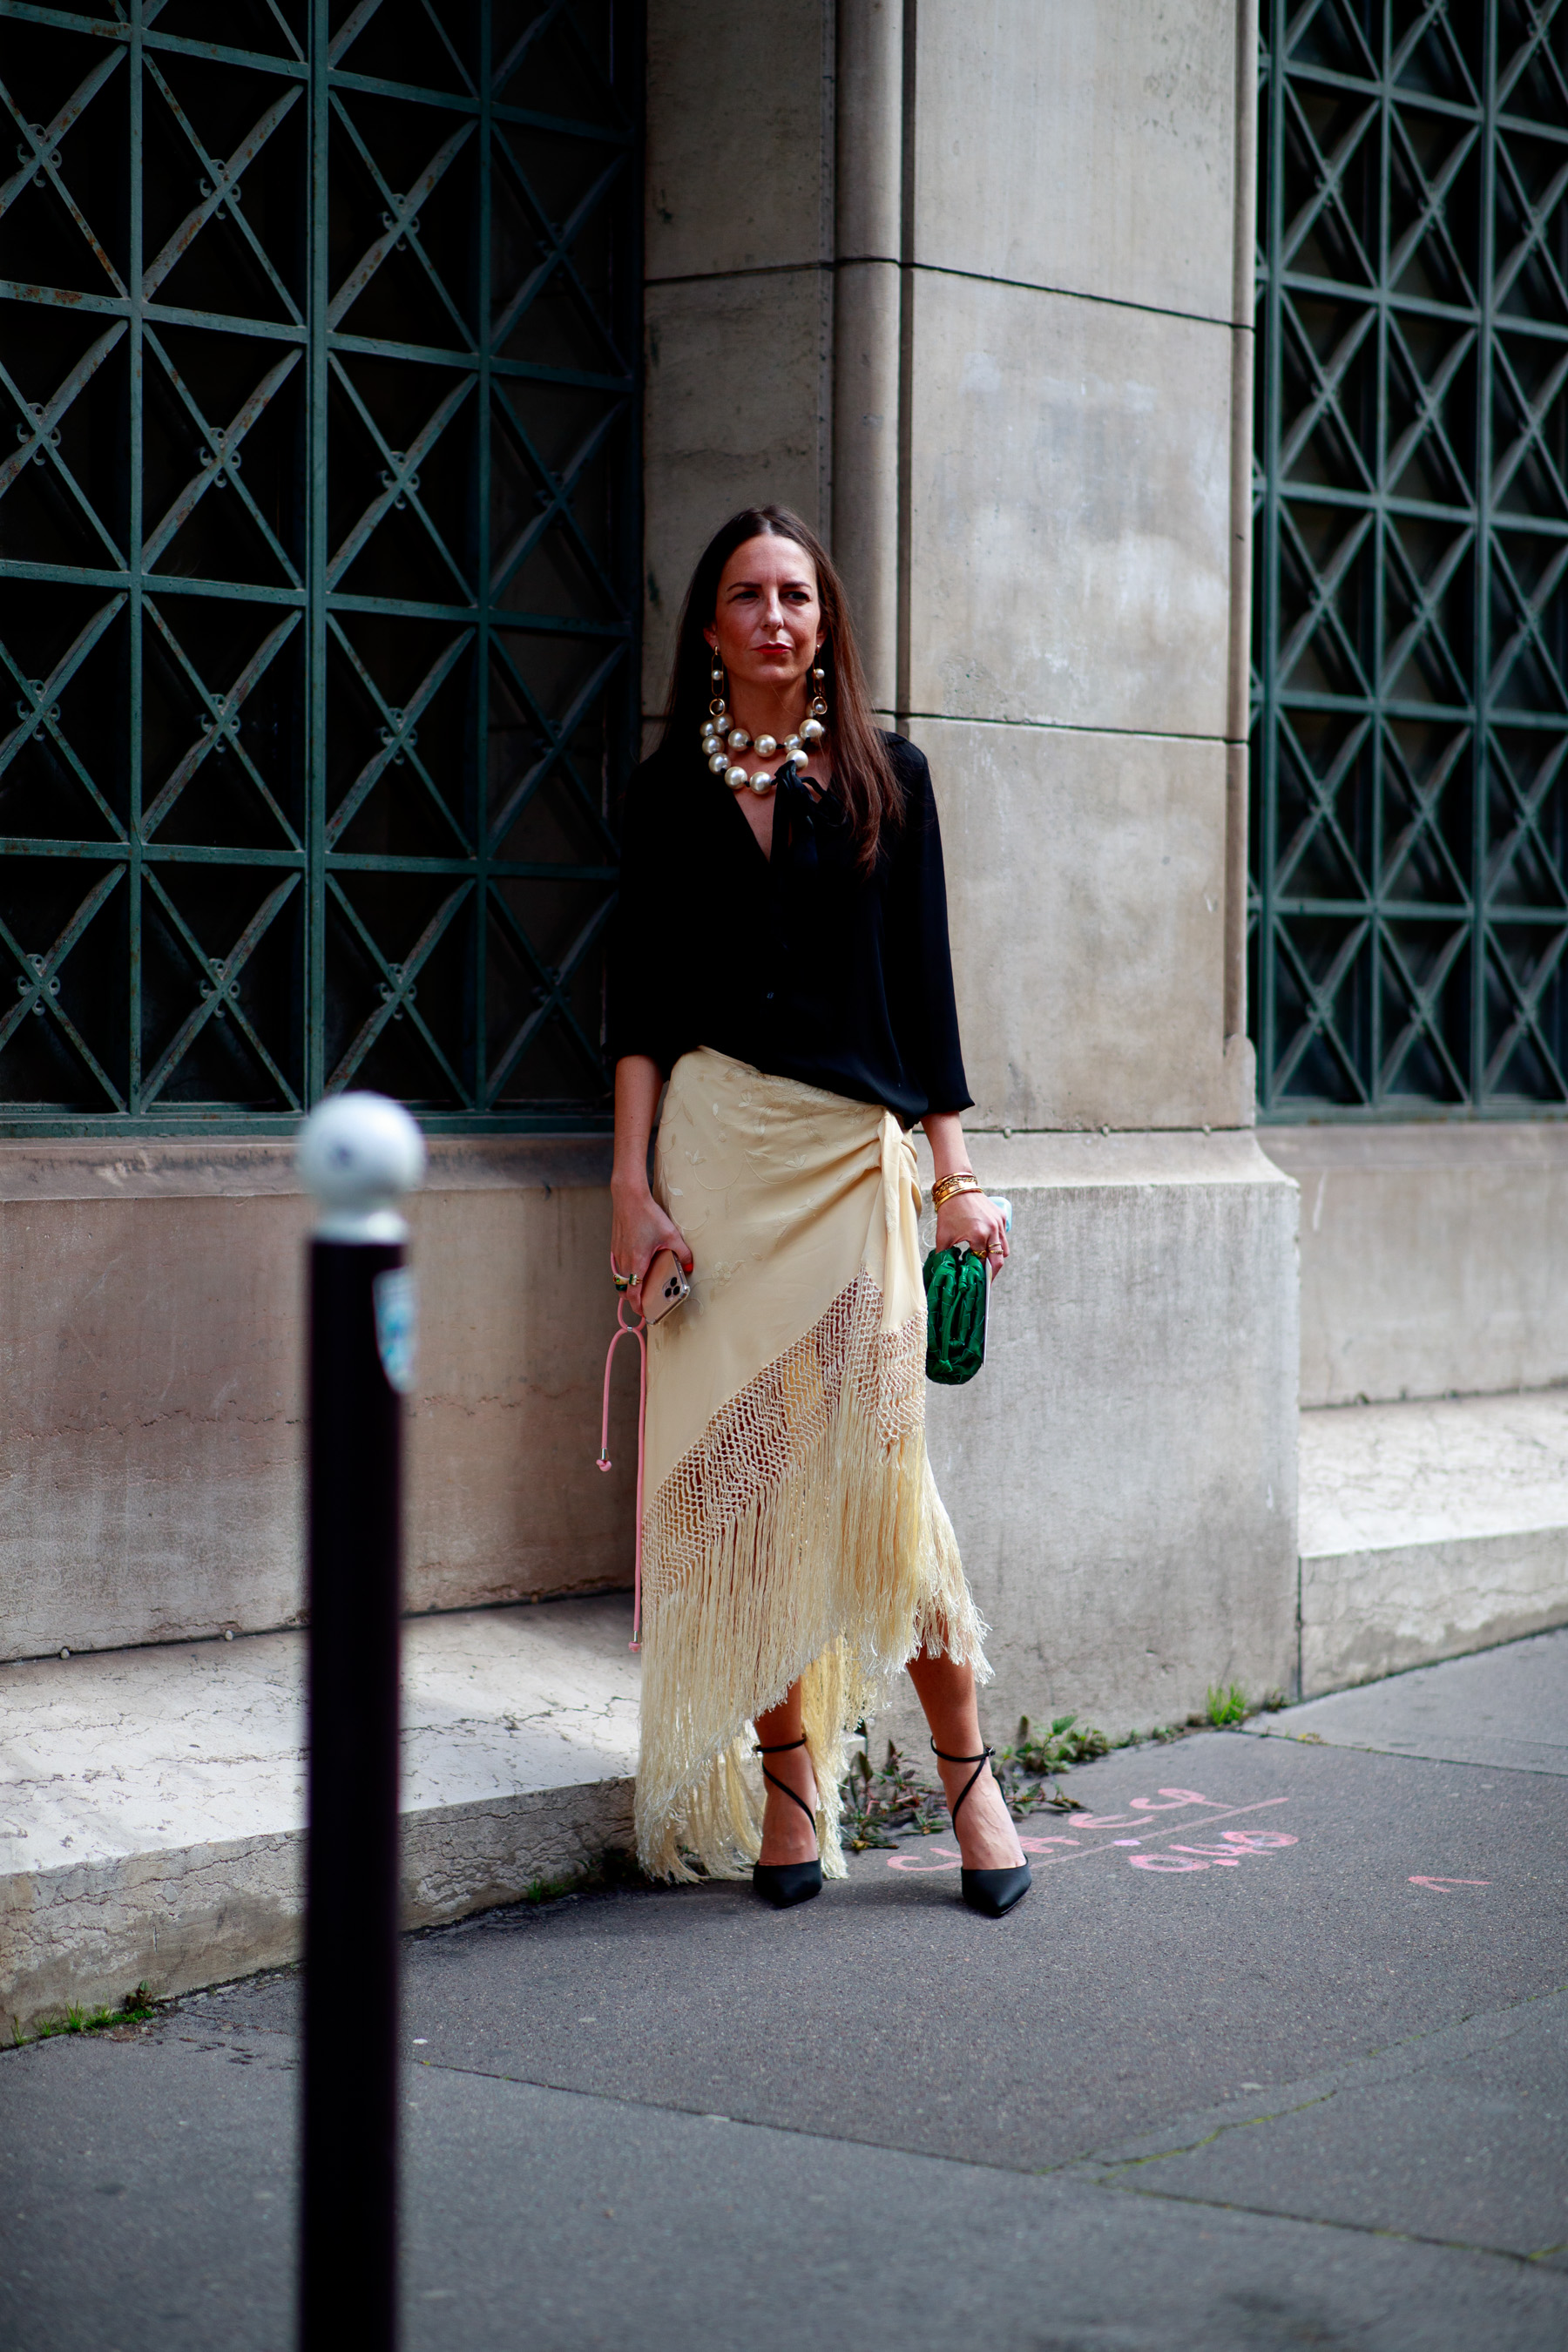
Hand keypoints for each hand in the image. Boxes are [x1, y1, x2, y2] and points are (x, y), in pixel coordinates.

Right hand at [610, 1179, 691, 1312]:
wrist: (628, 1197)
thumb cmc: (648, 1215)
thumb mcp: (671, 1235)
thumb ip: (683, 1253)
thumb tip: (690, 1266)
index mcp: (636, 1262)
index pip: (633, 1294)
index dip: (638, 1307)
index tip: (645, 1314)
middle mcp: (624, 1261)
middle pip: (624, 1289)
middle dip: (634, 1299)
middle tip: (646, 1302)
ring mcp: (617, 1254)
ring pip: (620, 1279)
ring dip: (629, 1286)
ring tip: (643, 1287)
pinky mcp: (615, 1247)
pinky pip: (619, 1267)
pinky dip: (626, 1273)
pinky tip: (638, 1267)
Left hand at [934, 1186, 1008, 1275]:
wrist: (957, 1187)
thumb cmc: (949, 1211)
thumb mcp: (943, 1236)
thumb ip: (944, 1255)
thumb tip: (944, 1271)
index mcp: (978, 1235)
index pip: (983, 1263)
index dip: (979, 1275)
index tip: (977, 1284)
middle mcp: (992, 1230)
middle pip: (998, 1261)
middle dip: (992, 1273)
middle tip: (986, 1281)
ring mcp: (999, 1223)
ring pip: (1004, 1250)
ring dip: (996, 1258)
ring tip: (985, 1264)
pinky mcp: (1001, 1217)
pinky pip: (1003, 1236)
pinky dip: (997, 1244)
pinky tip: (986, 1245)